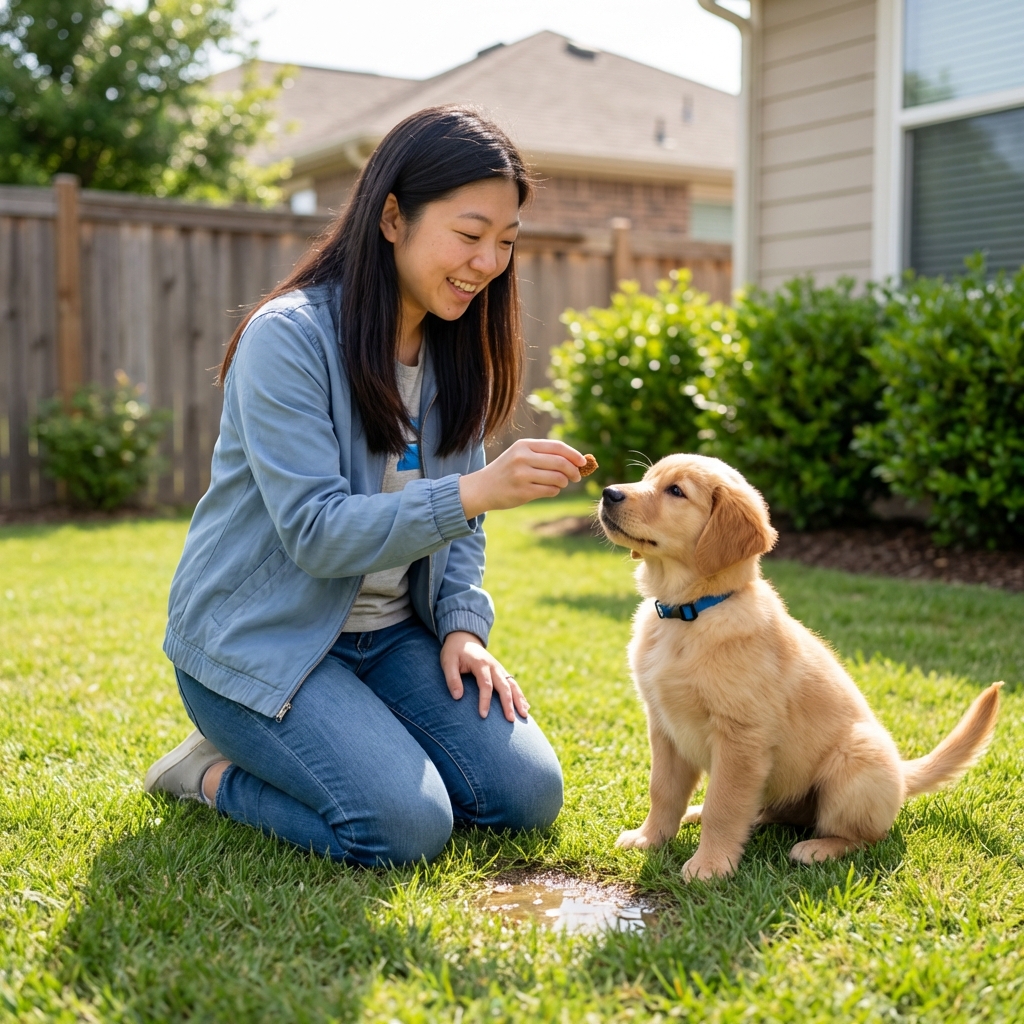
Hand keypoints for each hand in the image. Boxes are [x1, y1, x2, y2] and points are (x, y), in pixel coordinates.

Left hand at [439, 630, 528, 722]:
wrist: (463, 637)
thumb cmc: (454, 652)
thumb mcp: (448, 662)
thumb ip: (452, 679)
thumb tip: (457, 697)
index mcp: (481, 663)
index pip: (486, 684)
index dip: (485, 700)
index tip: (483, 715)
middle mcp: (494, 666)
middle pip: (504, 686)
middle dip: (508, 703)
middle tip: (510, 720)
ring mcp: (499, 668)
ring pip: (512, 685)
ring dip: (519, 700)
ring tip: (524, 715)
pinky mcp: (501, 671)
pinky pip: (513, 684)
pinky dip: (520, 695)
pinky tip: (525, 707)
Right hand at [458, 439, 586, 519]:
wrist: (482, 488)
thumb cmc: (507, 470)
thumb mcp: (521, 455)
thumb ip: (544, 454)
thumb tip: (577, 460)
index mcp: (524, 445)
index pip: (557, 447)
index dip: (574, 454)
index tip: (583, 462)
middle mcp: (522, 458)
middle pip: (560, 463)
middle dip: (574, 471)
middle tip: (577, 476)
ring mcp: (522, 475)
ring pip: (557, 478)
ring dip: (564, 482)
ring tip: (560, 483)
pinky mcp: (523, 492)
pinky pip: (550, 491)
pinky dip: (555, 490)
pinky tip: (550, 490)